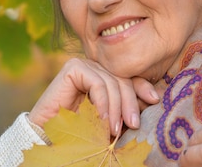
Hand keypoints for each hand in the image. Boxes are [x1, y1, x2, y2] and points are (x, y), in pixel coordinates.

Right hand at [28, 58, 159, 135]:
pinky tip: (103, 121)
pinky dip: (103, 103)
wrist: (46, 137)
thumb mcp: (110, 118)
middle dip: (130, 103)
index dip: (143, 87)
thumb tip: (154, 98)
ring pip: (112, 83)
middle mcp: (97, 68)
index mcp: (107, 76)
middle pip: (123, 79)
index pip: (130, 78)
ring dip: (116, 109)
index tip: (155, 99)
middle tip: (134, 124)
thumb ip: (126, 108)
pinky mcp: (73, 68)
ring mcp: (85, 65)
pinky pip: (98, 83)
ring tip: (115, 130)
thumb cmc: (80, 131)